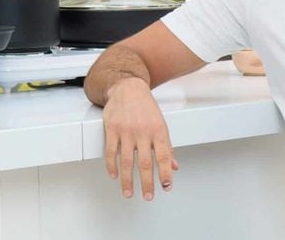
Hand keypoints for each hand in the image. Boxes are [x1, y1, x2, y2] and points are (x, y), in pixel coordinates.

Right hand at [102, 77, 178, 200]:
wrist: (128, 88)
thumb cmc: (146, 107)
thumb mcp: (161, 124)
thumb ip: (167, 146)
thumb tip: (174, 166)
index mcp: (159, 131)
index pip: (164, 156)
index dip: (166, 173)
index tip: (166, 187)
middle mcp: (143, 132)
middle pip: (146, 163)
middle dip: (147, 182)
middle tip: (148, 196)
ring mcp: (127, 131)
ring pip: (127, 161)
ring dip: (128, 180)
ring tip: (129, 192)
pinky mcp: (112, 129)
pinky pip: (111, 152)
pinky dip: (112, 166)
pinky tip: (115, 175)